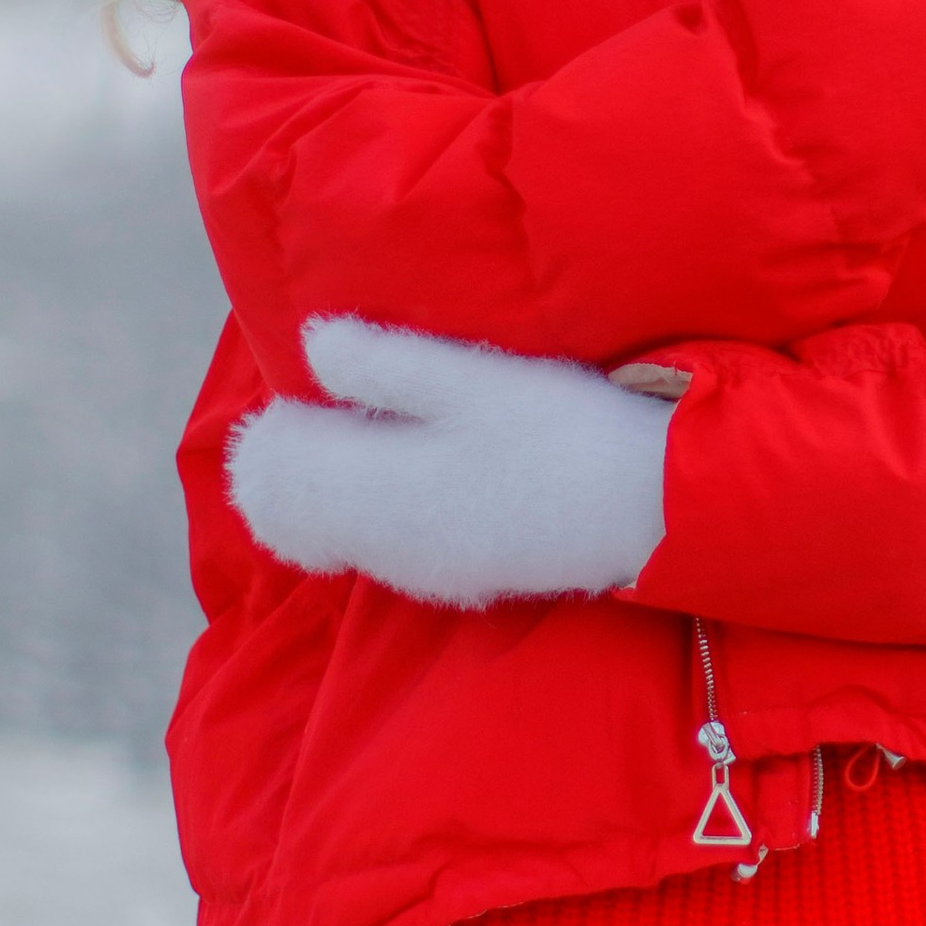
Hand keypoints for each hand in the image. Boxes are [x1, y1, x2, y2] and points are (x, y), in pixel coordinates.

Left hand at [227, 318, 670, 609]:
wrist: (650, 512)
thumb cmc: (559, 430)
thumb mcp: (471, 377)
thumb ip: (383, 363)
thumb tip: (313, 346)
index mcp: (369, 491)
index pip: (275, 469)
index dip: (276, 424)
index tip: (305, 389)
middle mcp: (380, 544)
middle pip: (294, 515)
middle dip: (296, 463)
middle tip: (325, 410)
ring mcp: (420, 570)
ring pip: (337, 534)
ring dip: (334, 488)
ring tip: (364, 436)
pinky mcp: (461, 579)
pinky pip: (382, 547)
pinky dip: (373, 512)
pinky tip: (417, 477)